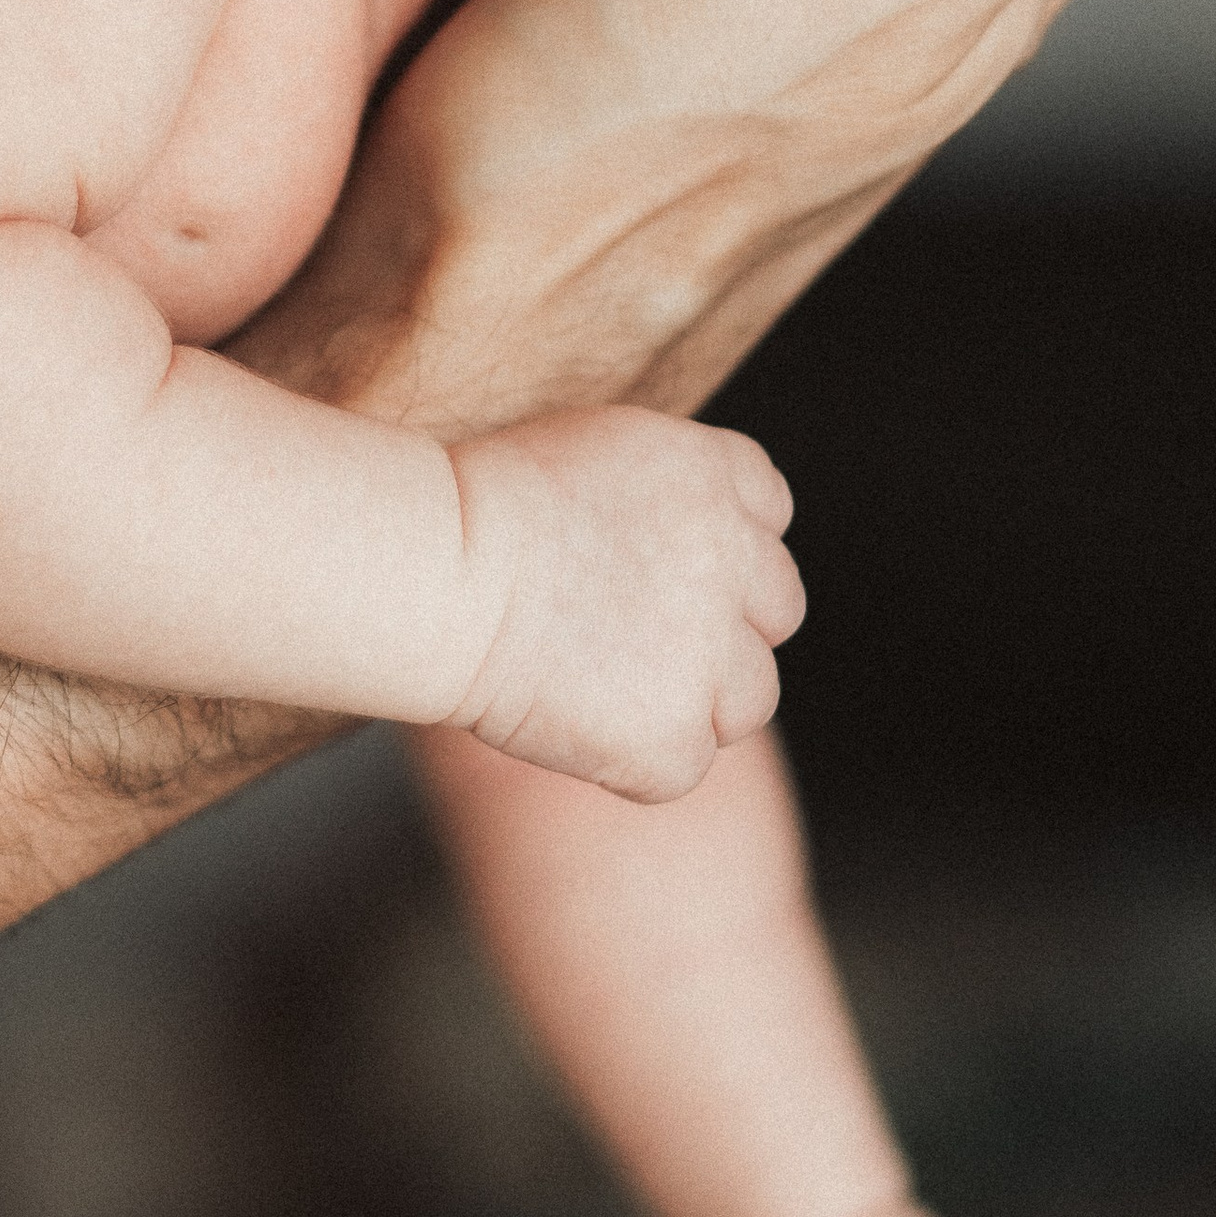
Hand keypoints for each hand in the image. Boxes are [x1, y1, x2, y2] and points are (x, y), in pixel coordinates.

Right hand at [449, 412, 802, 795]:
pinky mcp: (674, 738)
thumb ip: (667, 492)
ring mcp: (714, 655)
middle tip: (635, 634)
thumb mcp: (598, 451)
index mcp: (715, 473)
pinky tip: (572, 722)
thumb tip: (679, 540)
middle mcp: (735, 560)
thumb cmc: (477, 505)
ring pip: (749, 698)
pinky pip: (682, 765)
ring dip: (694, 699)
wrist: (438, 571)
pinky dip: (635, 759)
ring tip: (602, 685)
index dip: (721, 545)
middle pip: (777, 607)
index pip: (769, 511)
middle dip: (723, 625)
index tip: (663, 561)